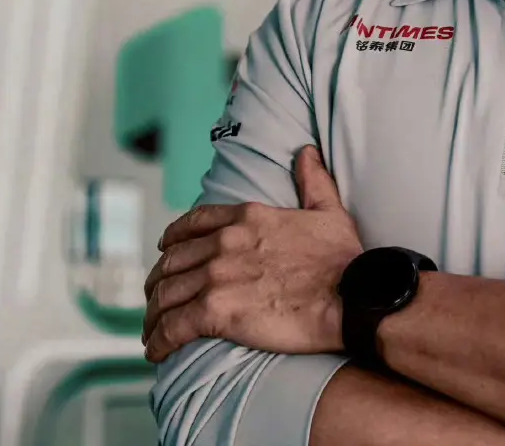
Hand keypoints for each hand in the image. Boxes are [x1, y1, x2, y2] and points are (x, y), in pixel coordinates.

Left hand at [142, 145, 363, 362]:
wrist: (351, 297)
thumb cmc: (345, 260)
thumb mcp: (329, 210)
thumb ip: (313, 181)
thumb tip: (306, 153)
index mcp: (247, 218)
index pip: (193, 224)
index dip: (172, 239)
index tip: (165, 249)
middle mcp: (224, 243)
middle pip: (172, 262)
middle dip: (159, 281)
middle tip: (156, 297)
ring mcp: (217, 276)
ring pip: (166, 295)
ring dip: (155, 314)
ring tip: (152, 331)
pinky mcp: (216, 311)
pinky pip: (173, 326)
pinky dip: (160, 340)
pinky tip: (157, 350)